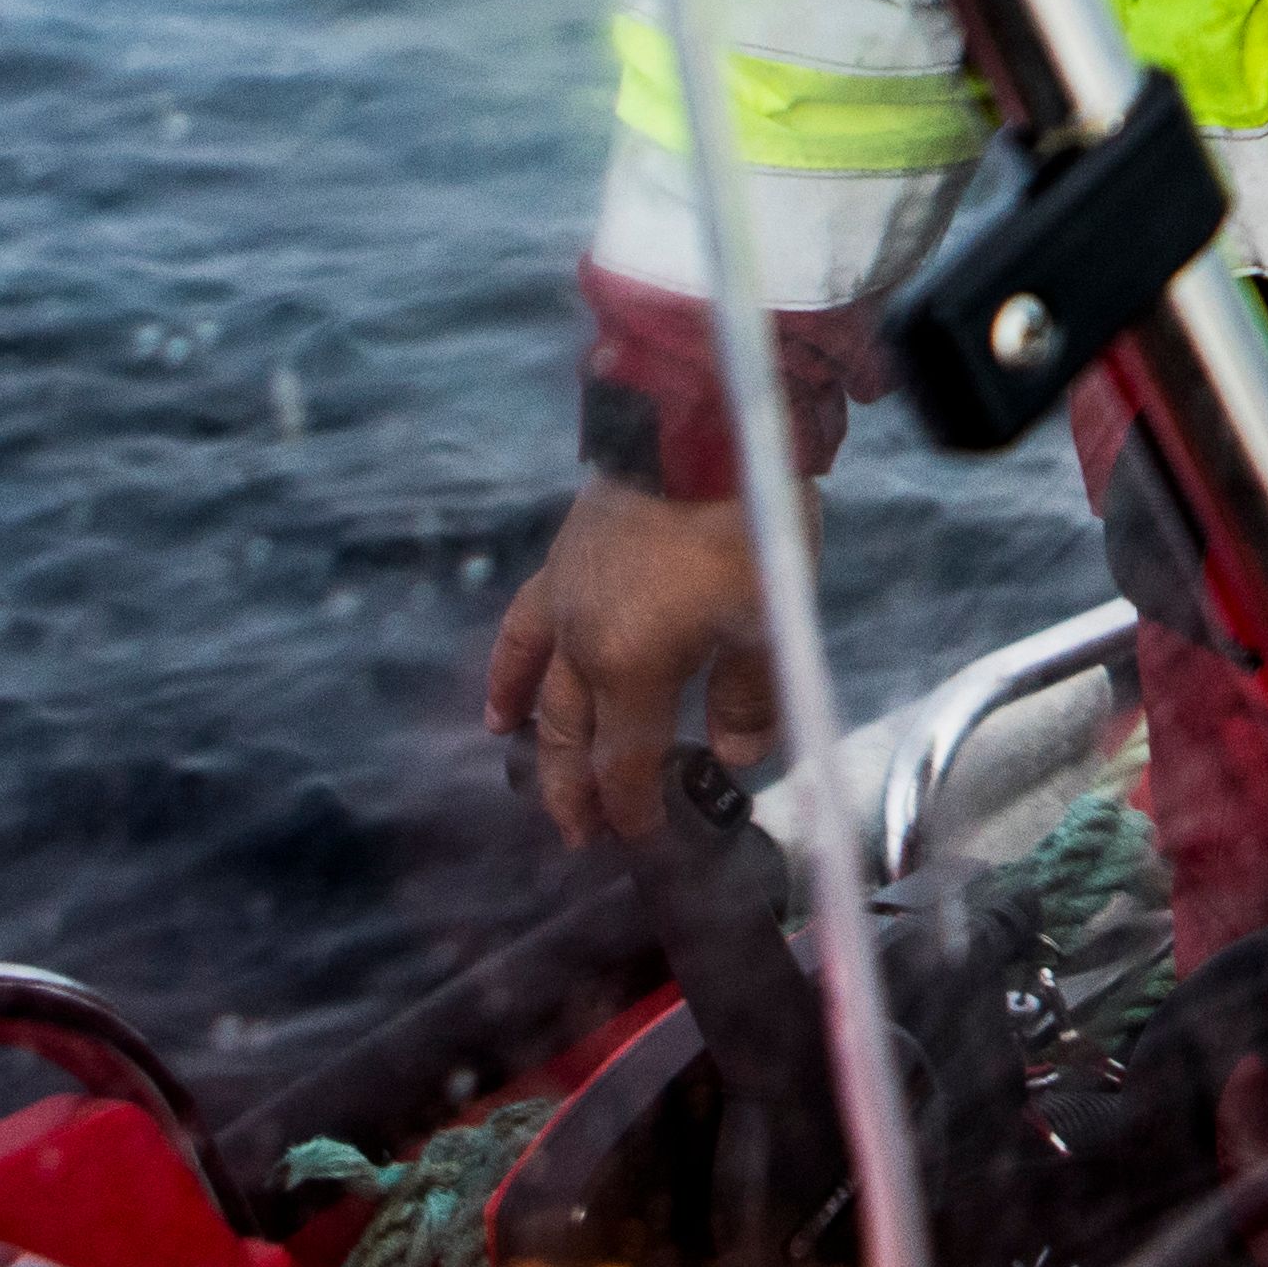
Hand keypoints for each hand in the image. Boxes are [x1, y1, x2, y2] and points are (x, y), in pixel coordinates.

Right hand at [485, 479, 775, 846]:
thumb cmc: (743, 525)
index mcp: (633, 667)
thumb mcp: (768, 618)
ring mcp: (564, 602)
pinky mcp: (561, 564)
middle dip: (576, 795)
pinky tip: (499, 707)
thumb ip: (751, 698)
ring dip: (544, 746)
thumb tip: (738, 758)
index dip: (631, 808)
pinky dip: (508, 675)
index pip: (625, 764)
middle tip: (583, 838)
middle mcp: (583, 645)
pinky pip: (521, 633)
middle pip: (573, 739)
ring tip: (544, 788)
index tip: (639, 839)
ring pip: (542, 694)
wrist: (698, 427)